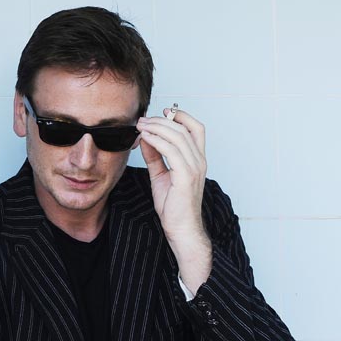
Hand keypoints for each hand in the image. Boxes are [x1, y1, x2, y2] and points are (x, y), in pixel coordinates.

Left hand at [137, 107, 211, 291]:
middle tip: (142, 119)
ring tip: (140, 125)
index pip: (196, 129)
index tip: (162, 112)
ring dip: (157, 127)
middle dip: (162, 120)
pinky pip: (172, 151)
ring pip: (178, 137)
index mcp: (197, 159)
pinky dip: (157, 140)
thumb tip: (145, 139)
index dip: (181, 116)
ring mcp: (194, 168)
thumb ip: (155, 156)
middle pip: (184, 129)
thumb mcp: (161, 175)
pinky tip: (145, 138)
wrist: (180, 228)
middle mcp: (199, 161)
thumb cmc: (173, 205)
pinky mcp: (186, 177)